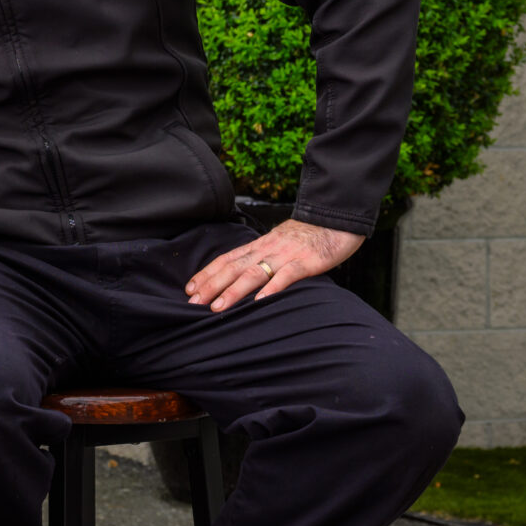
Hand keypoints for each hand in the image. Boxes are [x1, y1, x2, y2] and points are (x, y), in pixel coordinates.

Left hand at [186, 219, 363, 311]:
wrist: (336, 218)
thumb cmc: (307, 236)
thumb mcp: (278, 243)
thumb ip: (263, 257)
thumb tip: (242, 276)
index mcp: (259, 246)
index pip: (226, 259)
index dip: (207, 274)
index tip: (189, 289)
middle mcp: (267, 249)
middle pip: (233, 267)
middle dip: (211, 285)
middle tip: (193, 303)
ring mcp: (286, 255)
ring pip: (254, 272)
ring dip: (233, 291)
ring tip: (218, 307)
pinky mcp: (307, 262)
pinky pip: (287, 275)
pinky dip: (273, 288)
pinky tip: (260, 301)